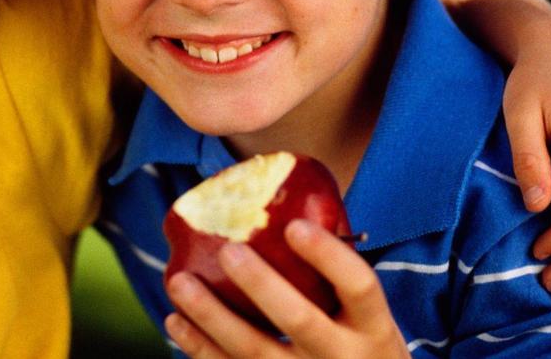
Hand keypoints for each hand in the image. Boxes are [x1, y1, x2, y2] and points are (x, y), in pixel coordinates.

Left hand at [164, 220, 408, 357]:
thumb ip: (334, 275)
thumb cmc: (358, 341)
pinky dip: (200, 349)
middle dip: (260, 284)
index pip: (358, 285)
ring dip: (212, 315)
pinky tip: (176, 321)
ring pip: (254, 351)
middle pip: (298, 319)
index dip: (327, 256)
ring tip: (179, 281)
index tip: (294, 225)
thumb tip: (284, 206)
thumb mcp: (367, 317)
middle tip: (229, 250)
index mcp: (373, 327)